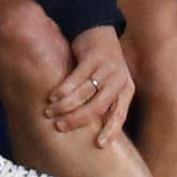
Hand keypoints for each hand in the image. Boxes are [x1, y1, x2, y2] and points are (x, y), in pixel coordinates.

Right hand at [46, 25, 133, 145]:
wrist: (99, 31)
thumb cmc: (102, 65)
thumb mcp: (110, 83)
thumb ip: (104, 102)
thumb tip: (90, 132)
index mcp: (126, 89)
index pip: (120, 115)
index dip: (110, 130)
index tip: (99, 145)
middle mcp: (119, 79)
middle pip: (98, 107)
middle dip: (77, 119)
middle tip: (59, 126)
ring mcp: (106, 68)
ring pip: (84, 93)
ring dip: (65, 105)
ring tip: (50, 111)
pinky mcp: (92, 58)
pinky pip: (76, 78)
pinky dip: (63, 89)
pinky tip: (53, 96)